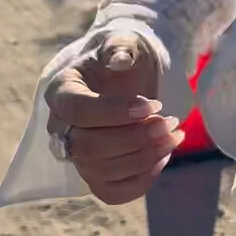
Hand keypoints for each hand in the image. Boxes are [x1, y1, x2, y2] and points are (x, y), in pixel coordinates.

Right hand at [44, 31, 182, 204]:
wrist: (126, 81)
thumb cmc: (122, 60)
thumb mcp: (122, 43)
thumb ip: (120, 47)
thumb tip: (120, 61)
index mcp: (61, 92)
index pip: (78, 111)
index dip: (115, 112)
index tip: (152, 105)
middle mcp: (61, 129)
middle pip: (88, 148)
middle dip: (134, 139)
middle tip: (169, 121)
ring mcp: (76, 157)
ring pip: (101, 172)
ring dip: (144, 157)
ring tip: (174, 134)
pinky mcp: (95, 177)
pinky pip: (112, 192)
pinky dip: (142, 180)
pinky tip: (163, 156)